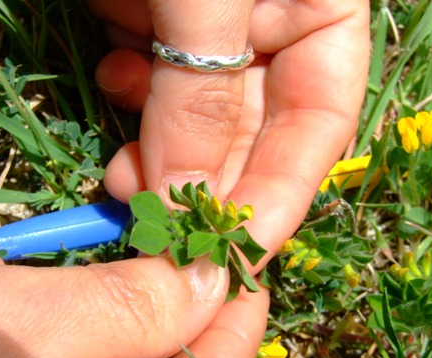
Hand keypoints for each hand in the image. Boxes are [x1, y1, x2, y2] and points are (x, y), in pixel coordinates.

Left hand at [88, 0, 369, 261]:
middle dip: (204, 188)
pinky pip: (149, 83)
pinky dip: (130, 99)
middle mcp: (273, 26)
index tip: (235, 258)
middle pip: (252, 135)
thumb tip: (182, 207)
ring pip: (193, 121)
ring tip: (121, 173)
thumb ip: (201, 98)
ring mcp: (211, 28)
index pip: (320, 123)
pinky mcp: (154, 22)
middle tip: (160, 234)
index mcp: (319, 8)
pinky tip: (112, 80)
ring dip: (158, 157)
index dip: (279, 196)